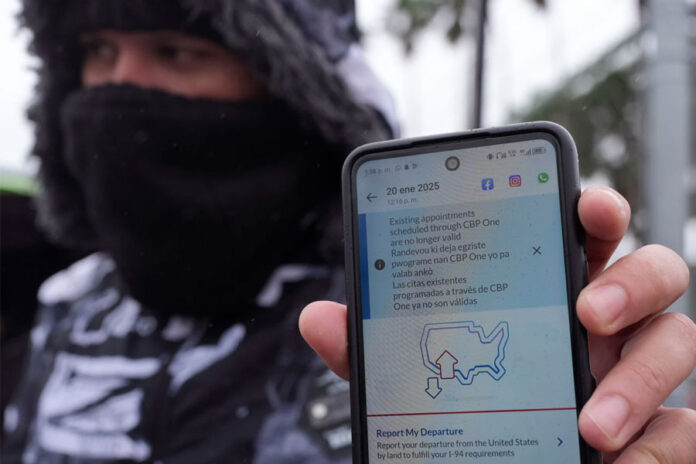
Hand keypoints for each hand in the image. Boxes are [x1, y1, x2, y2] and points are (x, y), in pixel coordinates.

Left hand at [299, 186, 695, 461]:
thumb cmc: (465, 413)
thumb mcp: (413, 380)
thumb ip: (374, 348)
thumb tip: (318, 317)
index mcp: (549, 293)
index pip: (584, 234)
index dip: (595, 210)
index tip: (587, 204)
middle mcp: (601, 326)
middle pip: (654, 272)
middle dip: (633, 279)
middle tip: (588, 311)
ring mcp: (634, 375)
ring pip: (678, 343)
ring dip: (641, 379)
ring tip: (589, 423)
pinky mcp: (658, 432)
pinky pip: (686, 429)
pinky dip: (660, 449)